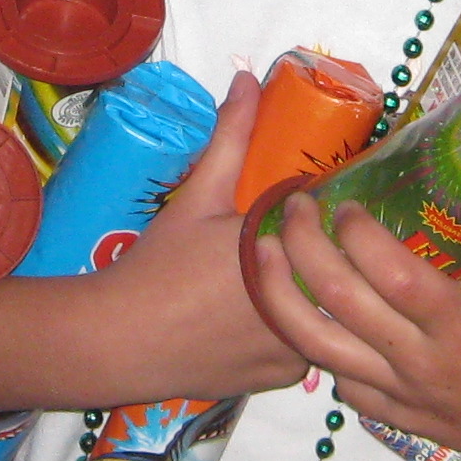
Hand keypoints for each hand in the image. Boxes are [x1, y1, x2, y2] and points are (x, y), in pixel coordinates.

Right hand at [87, 69, 309, 403]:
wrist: (118, 342)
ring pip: (330, 314)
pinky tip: (262, 320)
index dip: (331, 219)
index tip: (311, 211)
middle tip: (294, 243)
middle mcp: (305, 306)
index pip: (341, 231)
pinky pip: (308, 351)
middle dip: (329, 257)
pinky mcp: (282, 379)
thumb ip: (232, 137)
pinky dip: (295, 333)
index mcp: (291, 255)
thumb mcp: (198, 195)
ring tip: (286, 277)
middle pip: (342, 274)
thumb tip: (248, 80)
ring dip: (316, 296)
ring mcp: (298, 349)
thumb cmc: (159, 266)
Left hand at [250, 195, 460, 460]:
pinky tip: (305, 308)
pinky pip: (337, 379)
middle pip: (339, 302)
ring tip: (261, 252)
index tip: (344, 201)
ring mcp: (401, 394)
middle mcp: (422, 362)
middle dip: (303, 245)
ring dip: (279, 294)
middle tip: (293, 206)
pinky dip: (314, 342)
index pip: (392, 275)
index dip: (359, 234)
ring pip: (316, 347)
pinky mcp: (392, 416)